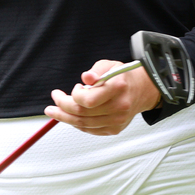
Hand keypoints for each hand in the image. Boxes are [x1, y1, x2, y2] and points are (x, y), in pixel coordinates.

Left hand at [44, 60, 160, 135]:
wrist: (142, 90)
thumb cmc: (122, 76)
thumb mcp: (109, 65)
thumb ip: (96, 71)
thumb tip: (85, 78)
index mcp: (117, 88)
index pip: (88, 100)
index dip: (75, 95)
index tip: (75, 86)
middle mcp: (119, 107)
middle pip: (83, 114)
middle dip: (62, 108)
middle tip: (52, 103)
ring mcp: (117, 121)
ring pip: (84, 124)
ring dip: (65, 118)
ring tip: (54, 111)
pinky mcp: (115, 129)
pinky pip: (90, 129)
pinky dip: (77, 123)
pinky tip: (70, 117)